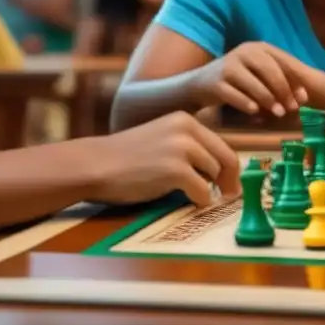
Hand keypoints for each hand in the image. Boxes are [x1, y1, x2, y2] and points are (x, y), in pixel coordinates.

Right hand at [87, 112, 240, 206]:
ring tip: (200, 198)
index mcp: (185, 121)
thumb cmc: (126, 159)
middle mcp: (187, 129)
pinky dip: (201, 201)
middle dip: (230, 180)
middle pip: (227, 158)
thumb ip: (188, 148)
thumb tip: (218, 171)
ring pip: (215, 174)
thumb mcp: (162, 140)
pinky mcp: (175, 169)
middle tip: (230, 197)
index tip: (230, 184)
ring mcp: (182, 148)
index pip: (221, 145)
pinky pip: (203, 191)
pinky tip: (193, 203)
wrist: (94, 165)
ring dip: (211, 190)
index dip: (229, 167)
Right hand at [194, 42, 308, 117]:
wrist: (201, 84)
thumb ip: (280, 81)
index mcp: (258, 48)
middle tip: (293, 108)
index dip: (295, 80)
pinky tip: (256, 112)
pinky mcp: (215, 82)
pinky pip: (234, 94)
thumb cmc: (238, 80)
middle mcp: (244, 52)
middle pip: (269, 70)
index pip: (282, 61)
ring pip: (253, 83)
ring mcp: (228, 66)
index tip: (305, 98)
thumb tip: (304, 98)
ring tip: (279, 113)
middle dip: (283, 90)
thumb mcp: (259, 75)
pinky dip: (246, 103)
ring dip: (268, 99)